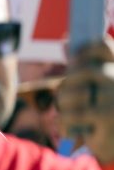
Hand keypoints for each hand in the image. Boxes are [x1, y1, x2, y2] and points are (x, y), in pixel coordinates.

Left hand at [58, 38, 113, 163]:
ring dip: (63, 104)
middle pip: (83, 70)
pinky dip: (65, 121)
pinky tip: (70, 127)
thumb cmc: (104, 114)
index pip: (105, 46)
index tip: (73, 57)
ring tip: (67, 112)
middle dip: (68, 83)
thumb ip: (84, 65)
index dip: (85, 48)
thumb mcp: (97, 88)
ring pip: (72, 91)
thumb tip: (66, 42)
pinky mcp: (106, 116)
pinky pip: (71, 113)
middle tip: (65, 95)